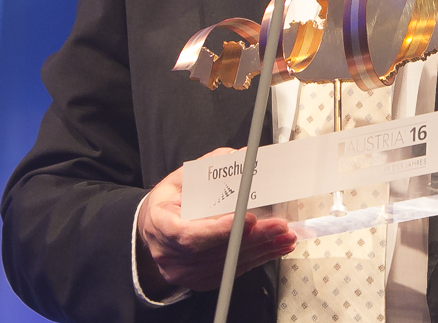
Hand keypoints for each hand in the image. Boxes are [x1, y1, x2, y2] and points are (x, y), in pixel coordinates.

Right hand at [135, 147, 295, 296]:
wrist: (153, 232)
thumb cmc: (168, 203)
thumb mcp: (180, 179)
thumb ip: (209, 168)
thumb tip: (241, 156)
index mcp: (161, 225)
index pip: (190, 234)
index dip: (220, 230)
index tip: (248, 219)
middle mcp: (171, 255)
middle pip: (217, 251)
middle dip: (253, 237)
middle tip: (279, 226)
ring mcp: (186, 273)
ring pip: (229, 264)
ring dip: (261, 249)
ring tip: (284, 235)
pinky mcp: (201, 281)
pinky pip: (232, 271)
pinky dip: (256, 258)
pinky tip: (273, 247)